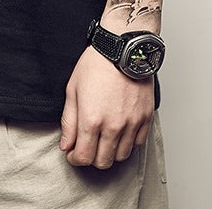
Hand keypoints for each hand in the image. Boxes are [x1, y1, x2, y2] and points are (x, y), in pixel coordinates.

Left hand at [59, 45, 153, 167]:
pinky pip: (137, 143)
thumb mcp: (72, 90)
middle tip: (87, 147)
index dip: (75, 159)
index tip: (73, 153)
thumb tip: (66, 145)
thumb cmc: (96, 64)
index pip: (83, 157)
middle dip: (91, 158)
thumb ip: (69, 122)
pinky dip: (127, 143)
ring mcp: (131, 123)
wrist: (122, 49)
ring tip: (103, 139)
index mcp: (91, 120)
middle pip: (102, 162)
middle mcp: (113, 126)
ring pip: (121, 156)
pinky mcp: (145, 118)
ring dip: (110, 152)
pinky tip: (119, 132)